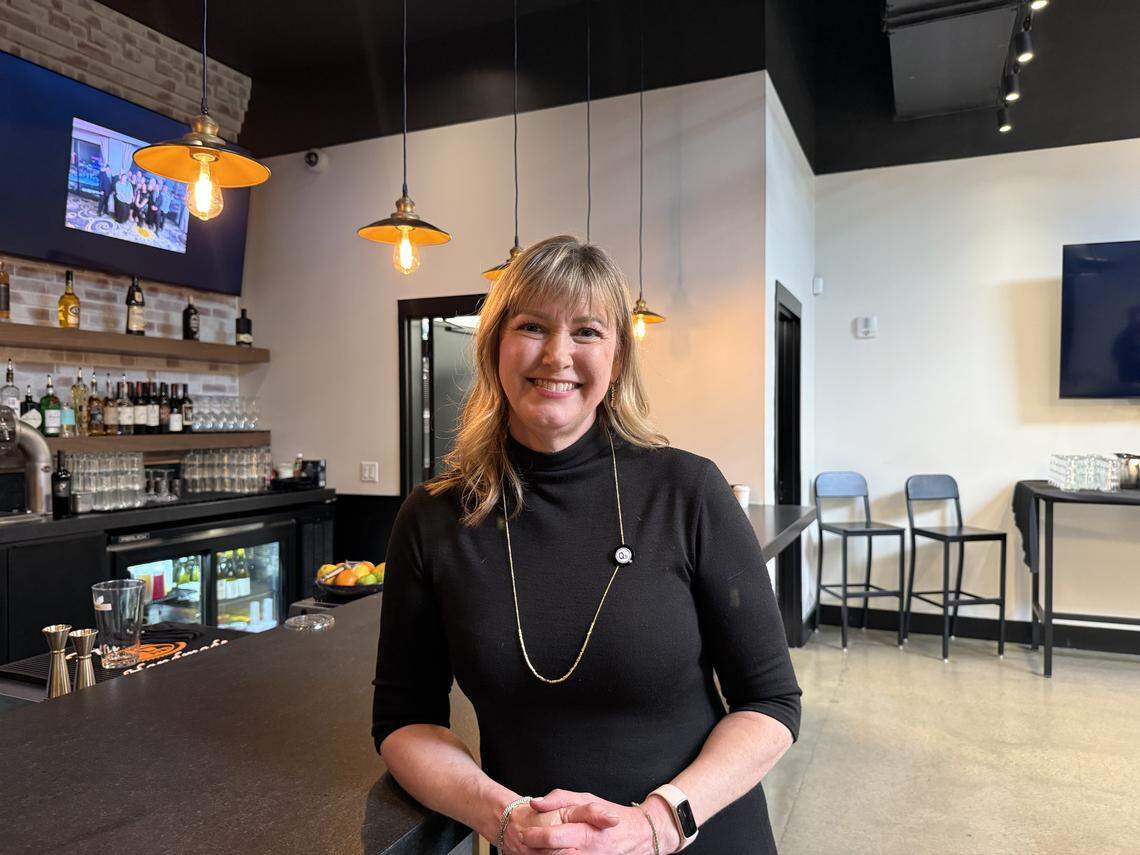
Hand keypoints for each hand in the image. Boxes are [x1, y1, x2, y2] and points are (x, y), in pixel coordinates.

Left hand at [499, 798, 618, 854]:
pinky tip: (559, 852)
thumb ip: (559, 799)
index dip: (534, 836)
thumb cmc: (610, 813)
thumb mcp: (586, 799)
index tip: (525, 832)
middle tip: (527, 843)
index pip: (553, 836)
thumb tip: (535, 803)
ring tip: (541, 849)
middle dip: (536, 849)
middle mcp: (590, 852)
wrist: (640, 836)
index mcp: (588, 831)